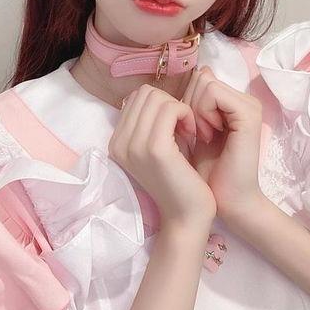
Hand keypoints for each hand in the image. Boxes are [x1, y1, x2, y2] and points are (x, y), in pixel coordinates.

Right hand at [107, 84, 216, 228]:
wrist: (187, 217)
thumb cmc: (179, 180)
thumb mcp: (156, 147)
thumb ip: (149, 123)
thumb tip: (154, 94)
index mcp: (116, 142)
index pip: (136, 97)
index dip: (161, 104)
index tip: (176, 126)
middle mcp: (118, 143)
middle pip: (145, 93)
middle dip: (170, 103)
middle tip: (185, 126)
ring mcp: (134, 145)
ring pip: (158, 98)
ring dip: (180, 108)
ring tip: (189, 131)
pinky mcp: (155, 148)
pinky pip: (171, 108)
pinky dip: (186, 114)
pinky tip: (193, 133)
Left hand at [180, 65, 263, 220]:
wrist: (226, 201)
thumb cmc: (205, 171)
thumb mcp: (191, 132)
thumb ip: (188, 106)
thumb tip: (180, 78)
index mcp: (233, 102)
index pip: (200, 78)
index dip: (185, 101)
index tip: (186, 129)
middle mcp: (244, 100)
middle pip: (201, 78)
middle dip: (189, 104)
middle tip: (195, 133)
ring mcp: (249, 105)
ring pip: (206, 83)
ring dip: (195, 109)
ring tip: (202, 135)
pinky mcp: (249, 114)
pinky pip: (213, 92)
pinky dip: (203, 111)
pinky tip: (207, 134)